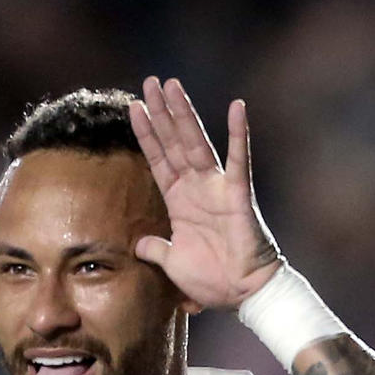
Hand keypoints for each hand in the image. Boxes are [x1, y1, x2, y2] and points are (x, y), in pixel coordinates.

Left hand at [127, 77, 283, 309]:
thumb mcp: (172, 263)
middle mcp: (197, 187)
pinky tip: (237, 107)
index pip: (158, 159)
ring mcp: (217, 187)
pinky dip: (238, 133)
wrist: (242, 293)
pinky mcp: (238, 194)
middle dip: (161, 112)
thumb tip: (137, 245)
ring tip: (171, 85)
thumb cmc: (212, 279)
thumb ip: (155, 249)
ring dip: (184, 114)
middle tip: (150, 82)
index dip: (146, 134)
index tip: (133, 107)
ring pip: (196, 142)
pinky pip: (238, 159)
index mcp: (179, 201)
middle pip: (174, 142)